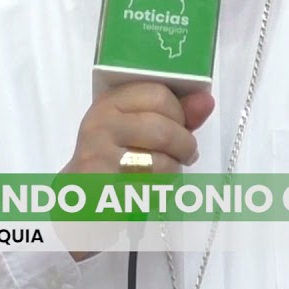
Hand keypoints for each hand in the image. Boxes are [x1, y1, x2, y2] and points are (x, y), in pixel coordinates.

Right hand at [61, 82, 214, 175]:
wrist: (82, 194)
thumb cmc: (118, 157)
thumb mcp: (142, 128)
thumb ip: (176, 114)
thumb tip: (206, 100)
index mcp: (110, 101)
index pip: (158, 93)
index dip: (179, 111)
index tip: (180, 124)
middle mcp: (100, 122)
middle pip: (163, 126)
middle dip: (184, 143)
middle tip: (185, 153)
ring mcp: (99, 154)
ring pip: (161, 158)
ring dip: (175, 168)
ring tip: (169, 170)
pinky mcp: (103, 184)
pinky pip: (148, 185)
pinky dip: (160, 187)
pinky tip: (152, 186)